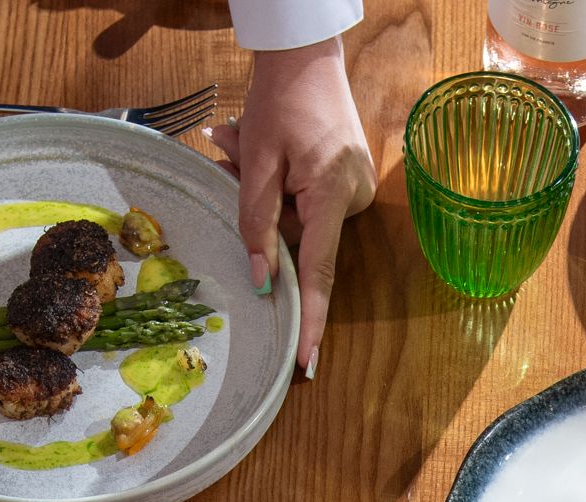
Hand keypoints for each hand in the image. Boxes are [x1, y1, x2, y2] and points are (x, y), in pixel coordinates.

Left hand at [212, 38, 373, 376]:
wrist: (307, 56)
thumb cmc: (279, 98)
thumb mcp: (256, 158)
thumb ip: (256, 224)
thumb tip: (261, 283)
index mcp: (333, 192)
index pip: (318, 271)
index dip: (310, 319)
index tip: (306, 362)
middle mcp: (354, 197)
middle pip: (300, 240)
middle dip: (260, 214)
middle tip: (228, 154)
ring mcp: (357, 191)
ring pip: (300, 222)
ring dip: (264, 194)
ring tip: (237, 142)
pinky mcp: (350, 183)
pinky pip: (309, 205)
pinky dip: (280, 186)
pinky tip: (259, 147)